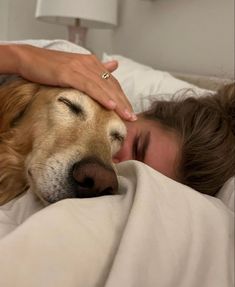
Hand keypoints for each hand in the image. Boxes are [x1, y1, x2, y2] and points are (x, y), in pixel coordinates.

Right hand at [12, 44, 135, 120]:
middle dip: (124, 102)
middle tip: (133, 118)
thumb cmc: (50, 66)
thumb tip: (114, 66)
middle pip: (111, 85)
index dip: (122, 97)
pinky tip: (111, 105)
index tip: (129, 111)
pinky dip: (101, 96)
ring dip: (117, 102)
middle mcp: (88, 63)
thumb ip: (96, 69)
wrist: (28, 58)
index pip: (111, 82)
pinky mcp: (68, 73)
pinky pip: (89, 86)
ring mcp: (79, 68)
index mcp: (91, 62)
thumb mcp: (76, 66)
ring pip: (103, 87)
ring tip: (127, 116)